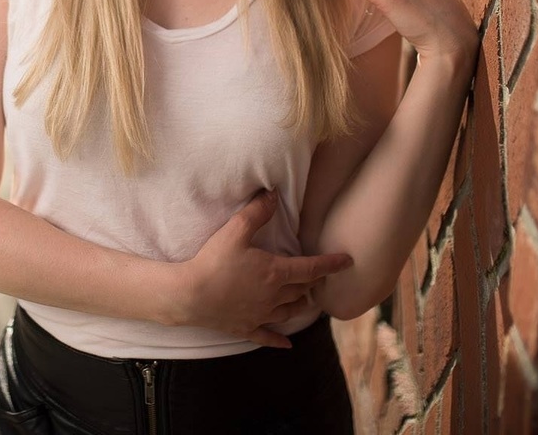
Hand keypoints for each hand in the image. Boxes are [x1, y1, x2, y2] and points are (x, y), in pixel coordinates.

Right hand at [178, 190, 351, 347]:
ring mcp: (261, 315)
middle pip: (302, 291)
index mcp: (275, 273)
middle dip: (313, 283)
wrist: (189, 295)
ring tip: (307, 301)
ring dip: (301, 305)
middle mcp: (274, 297)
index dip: (330, 264)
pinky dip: (279, 340)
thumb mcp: (234, 231)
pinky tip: (288, 344)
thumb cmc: (213, 262)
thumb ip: (256, 212)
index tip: (348, 261)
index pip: (311, 268)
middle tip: (318, 276)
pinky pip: (268, 337)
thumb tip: (273, 194)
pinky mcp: (246, 328)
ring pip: (290, 312)